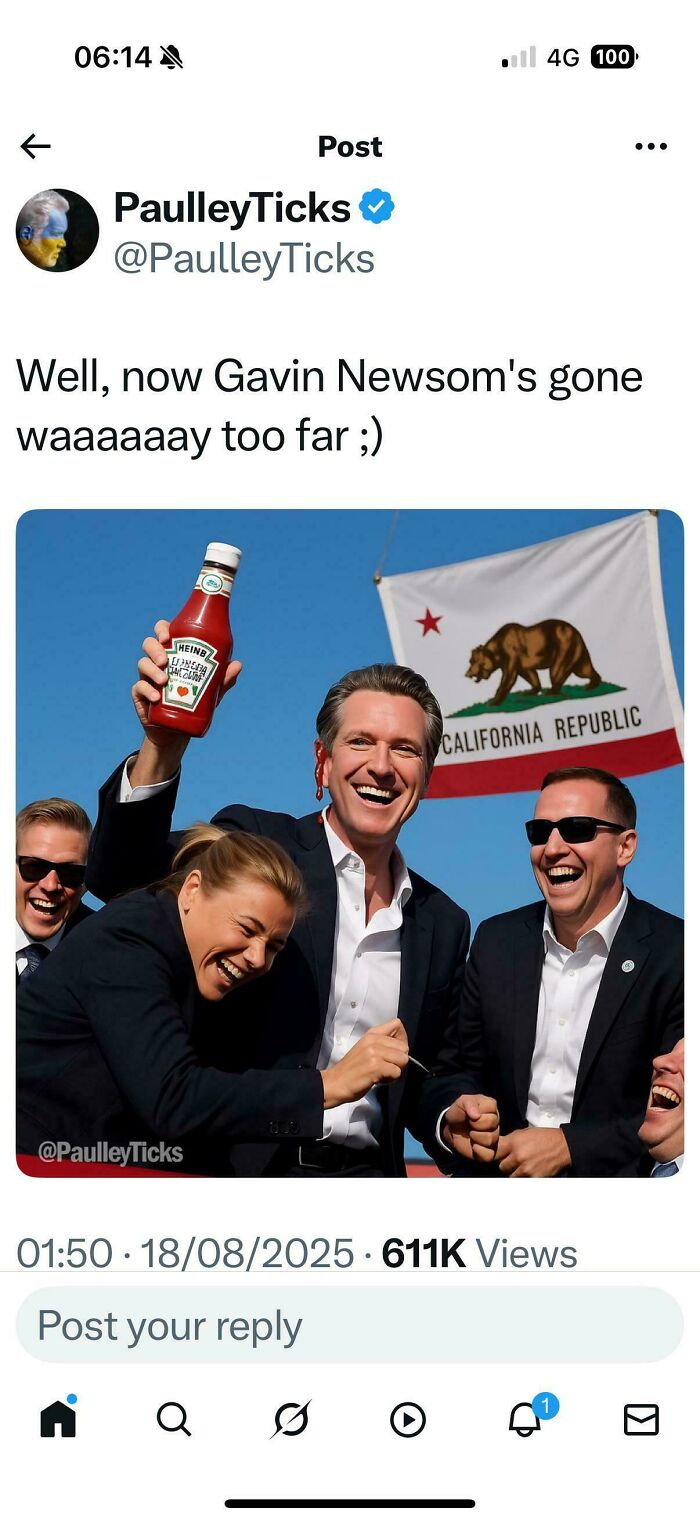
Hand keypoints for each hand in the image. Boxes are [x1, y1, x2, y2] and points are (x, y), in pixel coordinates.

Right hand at [130, 619, 242, 784]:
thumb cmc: (194, 703)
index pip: (163, 633)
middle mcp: (158, 663)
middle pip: (149, 644)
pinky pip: (138, 687)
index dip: (162, 628)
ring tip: (164, 680)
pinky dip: (147, 690)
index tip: (168, 636)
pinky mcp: (140, 695)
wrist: (177, 732)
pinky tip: (156, 697)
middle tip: (165, 660)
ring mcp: (146, 678)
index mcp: (173, 654)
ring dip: (152, 669)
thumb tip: (237, 665)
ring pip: (142, 664)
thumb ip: (223, 679)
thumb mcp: (211, 692)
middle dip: (155, 648)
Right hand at [322, 1020, 408, 1108]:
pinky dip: (391, 1079)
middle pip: (404, 1047)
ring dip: (396, 1070)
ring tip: (382, 1073)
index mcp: (371, 1034)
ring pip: (403, 1060)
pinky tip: (379, 1079)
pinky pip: (397, 1072)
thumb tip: (402, 1047)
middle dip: (399, 1060)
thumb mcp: (365, 1048)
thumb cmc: (352, 1069)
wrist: (335, 1083)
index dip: (401, 1039)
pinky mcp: (376, 1066)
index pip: (397, 1024)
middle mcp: (373, 1040)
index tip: (393, 1051)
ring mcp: (374, 1053)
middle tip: (385, 1067)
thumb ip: (381, 1043)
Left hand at [442, 1094, 499, 1161]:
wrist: (451, 1127)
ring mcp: (494, 1137)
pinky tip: (473, 1145)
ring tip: (470, 1134)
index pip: (492, 1108)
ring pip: (490, 1139)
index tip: (470, 1113)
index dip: (477, 1113)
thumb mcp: (461, 1102)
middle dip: (475, 1124)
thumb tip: (476, 1116)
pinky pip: (489, 1155)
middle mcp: (496, 1122)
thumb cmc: (459, 1112)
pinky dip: (478, 1151)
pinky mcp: (490, 1152)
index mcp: (491, 1107)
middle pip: (492, 1124)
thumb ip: (469, 1104)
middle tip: (469, 1124)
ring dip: (475, 1137)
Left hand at [496, 1126, 570, 1177]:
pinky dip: (524, 1177)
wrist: (562, 1145)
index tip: (500, 1155)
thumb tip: (495, 1146)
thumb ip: (509, 1140)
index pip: (495, 1153)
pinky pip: (522, 1180)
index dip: (497, 1154)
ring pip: (511, 1175)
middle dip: (506, 1164)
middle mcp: (518, 1156)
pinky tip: (531, 1169)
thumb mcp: (523, 1133)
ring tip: (524, 1165)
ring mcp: (525, 1169)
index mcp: (513, 1142)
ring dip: (515, 1172)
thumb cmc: (542, 1137)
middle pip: (501, 1166)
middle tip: (514, 1160)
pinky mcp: (534, 1178)